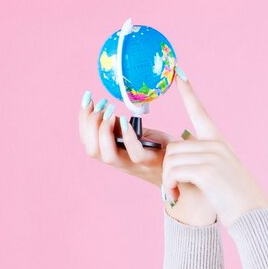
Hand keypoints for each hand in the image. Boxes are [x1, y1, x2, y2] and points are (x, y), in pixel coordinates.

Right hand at [78, 89, 201, 207]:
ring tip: (110, 112)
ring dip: (102, 131)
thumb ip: (123, 129)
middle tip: (100, 105)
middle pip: (92, 150)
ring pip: (106, 155)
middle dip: (89, 125)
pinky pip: (133, 153)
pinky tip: (124, 120)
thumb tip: (108, 110)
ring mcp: (134, 164)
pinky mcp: (151, 162)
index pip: (88, 141)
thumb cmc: (161, 149)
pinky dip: (126, 136)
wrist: (184, 168)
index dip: (83, 121)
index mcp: (114, 153)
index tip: (88, 100)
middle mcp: (120, 161)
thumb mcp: (137, 136)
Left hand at [159, 71, 267, 225]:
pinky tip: (176, 194)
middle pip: (173, 147)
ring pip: (171, 160)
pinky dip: (170, 185)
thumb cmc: (235, 200)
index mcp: (219, 141)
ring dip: (167, 179)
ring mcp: (212, 156)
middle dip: (167, 169)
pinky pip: (173, 171)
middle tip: (172, 187)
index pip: (200, 111)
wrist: (253, 215)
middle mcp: (215, 144)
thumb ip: (201, 160)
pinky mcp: (206, 170)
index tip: (179, 73)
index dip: (188, 92)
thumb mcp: (219, 173)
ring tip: (175, 192)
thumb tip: (174, 158)